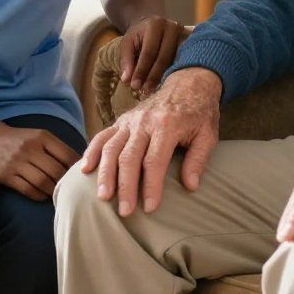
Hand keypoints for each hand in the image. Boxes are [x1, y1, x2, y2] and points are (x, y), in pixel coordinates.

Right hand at [0, 123, 79, 201]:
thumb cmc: (20, 139)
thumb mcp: (39, 136)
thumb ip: (57, 147)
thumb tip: (79, 163)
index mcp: (42, 137)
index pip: (66, 154)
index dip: (76, 168)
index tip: (81, 175)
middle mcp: (30, 149)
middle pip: (55, 170)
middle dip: (65, 182)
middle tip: (70, 189)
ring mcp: (17, 163)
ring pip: (42, 181)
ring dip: (52, 190)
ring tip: (58, 194)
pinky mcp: (7, 176)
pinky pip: (27, 189)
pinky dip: (38, 195)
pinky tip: (43, 195)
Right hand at [81, 66, 221, 215]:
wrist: (188, 82)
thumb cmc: (199, 112)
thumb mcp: (208, 134)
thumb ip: (198, 159)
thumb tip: (190, 186)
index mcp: (167, 124)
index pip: (155, 160)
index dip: (151, 186)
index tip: (149, 208)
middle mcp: (145, 121)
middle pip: (129, 157)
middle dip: (125, 186)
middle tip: (125, 211)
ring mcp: (130, 120)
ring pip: (111, 147)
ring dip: (105, 174)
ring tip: (103, 197)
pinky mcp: (122, 120)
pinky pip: (102, 136)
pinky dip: (91, 152)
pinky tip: (85, 170)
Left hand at [120, 15, 182, 95]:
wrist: (151, 24)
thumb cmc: (138, 35)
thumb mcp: (127, 43)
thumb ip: (126, 60)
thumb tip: (127, 80)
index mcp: (155, 25)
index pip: (149, 51)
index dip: (142, 70)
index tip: (135, 85)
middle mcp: (172, 28)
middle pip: (164, 57)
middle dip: (153, 76)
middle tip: (145, 90)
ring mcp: (183, 35)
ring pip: (173, 61)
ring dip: (162, 77)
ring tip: (152, 90)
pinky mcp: (188, 43)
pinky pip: (180, 61)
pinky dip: (170, 73)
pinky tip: (163, 84)